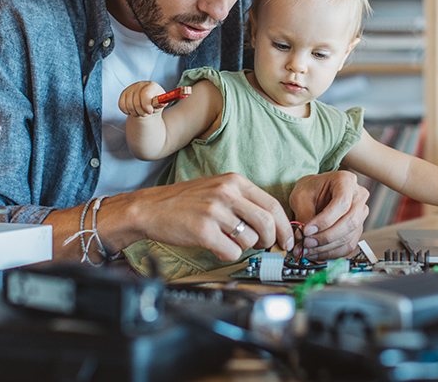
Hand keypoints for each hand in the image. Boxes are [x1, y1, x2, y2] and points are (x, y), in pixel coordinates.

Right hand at [119, 81, 166, 116]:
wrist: (147, 102)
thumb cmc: (155, 103)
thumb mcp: (160, 104)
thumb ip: (161, 103)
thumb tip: (163, 103)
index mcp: (151, 85)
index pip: (145, 94)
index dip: (146, 105)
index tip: (149, 112)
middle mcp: (140, 84)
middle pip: (137, 103)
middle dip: (142, 112)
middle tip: (146, 113)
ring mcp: (131, 88)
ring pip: (129, 106)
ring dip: (135, 113)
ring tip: (141, 113)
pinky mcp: (124, 93)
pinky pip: (121, 106)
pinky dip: (127, 112)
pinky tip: (133, 111)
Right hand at [133, 173, 294, 261]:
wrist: (150, 208)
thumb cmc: (185, 201)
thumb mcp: (218, 189)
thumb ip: (243, 201)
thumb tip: (272, 223)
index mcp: (234, 181)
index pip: (272, 204)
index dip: (284, 226)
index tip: (286, 239)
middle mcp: (226, 193)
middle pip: (267, 223)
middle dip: (270, 240)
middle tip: (264, 246)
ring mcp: (214, 211)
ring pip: (250, 239)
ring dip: (246, 247)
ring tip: (231, 242)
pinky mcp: (203, 230)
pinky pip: (232, 252)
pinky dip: (229, 255)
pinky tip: (217, 246)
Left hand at [289, 171, 369, 259]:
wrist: (315, 192)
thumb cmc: (309, 190)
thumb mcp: (301, 196)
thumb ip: (304, 215)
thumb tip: (304, 238)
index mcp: (346, 181)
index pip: (342, 203)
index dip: (325, 220)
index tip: (307, 230)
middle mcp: (359, 196)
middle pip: (350, 221)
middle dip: (326, 236)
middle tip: (307, 243)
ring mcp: (360, 214)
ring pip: (349, 236)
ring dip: (326, 247)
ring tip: (307, 250)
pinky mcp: (357, 229)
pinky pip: (347, 246)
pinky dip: (330, 253)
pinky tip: (315, 253)